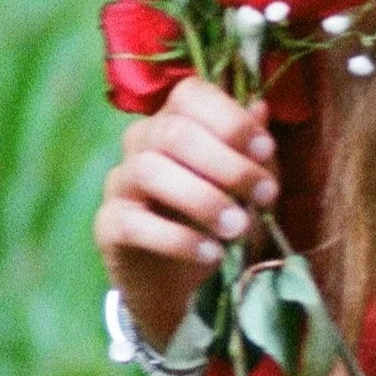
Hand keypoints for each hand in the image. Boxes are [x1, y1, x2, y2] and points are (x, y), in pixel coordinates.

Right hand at [93, 79, 278, 350]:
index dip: (229, 117)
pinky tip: (211, 253)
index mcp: (173, 121)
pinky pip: (136, 223)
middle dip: (227, 163)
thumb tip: (261, 109)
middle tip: (266, 195)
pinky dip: (179, 239)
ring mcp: (120, 182)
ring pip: (149, 171)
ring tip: (239, 227)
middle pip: (173, 131)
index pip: (189, 94)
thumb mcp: (242, 189)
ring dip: (203, 199)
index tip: (266, 150)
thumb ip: (251, 153)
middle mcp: (140, 143)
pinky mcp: (109, 225)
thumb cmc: (210, 222)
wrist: (171, 281)